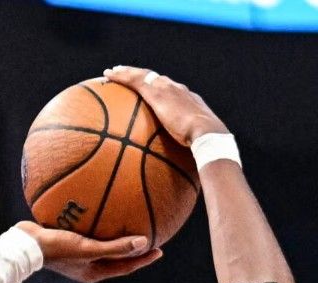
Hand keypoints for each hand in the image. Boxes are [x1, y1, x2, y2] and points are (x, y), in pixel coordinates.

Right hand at [14, 222, 161, 282]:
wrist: (24, 245)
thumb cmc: (56, 249)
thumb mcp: (88, 248)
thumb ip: (115, 247)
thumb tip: (144, 242)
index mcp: (93, 272)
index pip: (125, 267)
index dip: (143, 259)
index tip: (160, 250)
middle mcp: (86, 264)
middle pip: (116, 256)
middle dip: (133, 248)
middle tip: (149, 236)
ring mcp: (75, 253)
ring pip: (102, 243)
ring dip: (115, 234)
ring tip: (128, 220)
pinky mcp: (65, 239)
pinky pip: (88, 230)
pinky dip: (97, 221)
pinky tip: (100, 205)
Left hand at [102, 66, 227, 146]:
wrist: (209, 134)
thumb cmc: (204, 146)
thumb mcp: (194, 148)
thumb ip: (184, 155)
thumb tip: (178, 173)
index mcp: (189, 101)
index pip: (172, 92)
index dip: (160, 89)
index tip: (150, 90)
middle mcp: (179, 90)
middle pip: (157, 79)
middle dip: (142, 76)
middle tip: (127, 75)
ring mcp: (168, 89)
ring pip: (144, 75)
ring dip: (128, 72)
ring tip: (113, 72)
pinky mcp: (157, 93)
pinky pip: (134, 80)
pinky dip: (121, 76)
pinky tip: (108, 76)